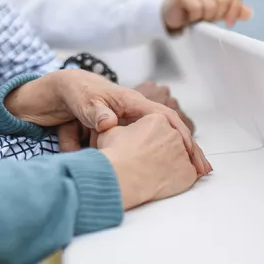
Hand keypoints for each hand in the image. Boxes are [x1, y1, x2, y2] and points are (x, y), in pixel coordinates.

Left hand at [4, 69, 208, 174]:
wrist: (60, 90)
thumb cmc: (74, 91)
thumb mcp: (82, 100)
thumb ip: (95, 111)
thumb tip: (109, 124)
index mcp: (131, 102)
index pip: (164, 117)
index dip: (180, 135)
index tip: (192, 153)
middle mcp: (136, 113)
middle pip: (170, 131)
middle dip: (188, 149)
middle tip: (203, 170)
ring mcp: (131, 124)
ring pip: (157, 141)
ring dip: (174, 155)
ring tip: (194, 173)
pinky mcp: (122, 133)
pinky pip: (142, 146)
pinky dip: (154, 157)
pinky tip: (166, 172)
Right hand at [98, 114, 206, 209]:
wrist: (122, 176)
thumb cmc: (114, 154)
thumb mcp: (111, 132)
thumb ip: (116, 127)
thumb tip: (110, 123)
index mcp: (157, 118)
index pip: (161, 125)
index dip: (156, 136)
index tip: (154, 143)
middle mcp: (174, 133)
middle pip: (175, 140)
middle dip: (170, 149)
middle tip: (165, 160)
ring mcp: (182, 152)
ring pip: (184, 157)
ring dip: (179, 163)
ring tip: (170, 172)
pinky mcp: (187, 172)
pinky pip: (190, 174)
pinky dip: (185, 177)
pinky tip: (178, 181)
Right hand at [162, 0, 252, 33]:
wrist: (175, 11)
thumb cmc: (201, 7)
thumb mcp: (221, 8)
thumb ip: (235, 9)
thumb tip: (249, 13)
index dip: (235, 9)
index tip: (230, 22)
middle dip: (219, 14)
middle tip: (211, 18)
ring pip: (211, 5)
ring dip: (207, 16)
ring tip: (201, 16)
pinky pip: (197, 8)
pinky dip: (195, 17)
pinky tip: (191, 15)